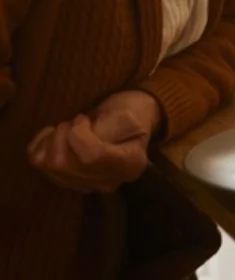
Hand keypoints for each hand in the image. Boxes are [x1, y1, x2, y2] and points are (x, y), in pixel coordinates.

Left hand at [27, 90, 160, 192]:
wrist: (128, 124)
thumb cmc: (131, 114)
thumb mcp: (128, 113)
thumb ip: (106, 127)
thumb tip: (78, 137)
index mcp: (130, 166)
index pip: (92, 157)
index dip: (78, 134)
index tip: (82, 118)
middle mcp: (106, 182)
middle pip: (64, 165)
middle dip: (61, 136)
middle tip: (73, 122)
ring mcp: (84, 185)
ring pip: (49, 167)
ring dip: (51, 140)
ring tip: (66, 128)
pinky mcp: (66, 181)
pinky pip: (39, 166)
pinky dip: (40, 146)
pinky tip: (53, 135)